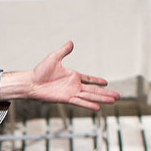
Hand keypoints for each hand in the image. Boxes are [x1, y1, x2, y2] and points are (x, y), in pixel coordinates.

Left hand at [0, 41, 120, 110]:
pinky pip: (80, 102)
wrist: (32, 83)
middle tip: (118, 96)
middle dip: (106, 93)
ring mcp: (72, 93)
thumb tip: (71, 42)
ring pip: (90, 97)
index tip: (106, 83)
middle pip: (94, 90)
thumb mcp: (54, 58)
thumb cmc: (41, 71)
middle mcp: (74, 85)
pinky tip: (98, 108)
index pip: (89, 79)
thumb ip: (64, 51)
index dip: (97, 81)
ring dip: (102, 99)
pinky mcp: (67, 99)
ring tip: (113, 101)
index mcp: (73, 76)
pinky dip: (88, 105)